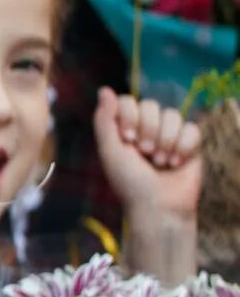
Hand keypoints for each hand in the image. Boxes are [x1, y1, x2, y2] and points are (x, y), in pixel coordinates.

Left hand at [94, 89, 201, 224]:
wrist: (158, 207)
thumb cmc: (130, 183)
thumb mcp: (110, 152)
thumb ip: (105, 121)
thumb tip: (104, 89)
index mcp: (125, 129)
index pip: (129, 101)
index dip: (129, 115)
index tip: (127, 139)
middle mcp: (147, 129)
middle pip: (151, 105)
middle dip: (148, 130)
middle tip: (145, 153)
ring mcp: (170, 135)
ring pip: (173, 115)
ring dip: (165, 140)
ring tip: (161, 162)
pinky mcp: (190, 144)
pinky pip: (192, 128)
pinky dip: (184, 146)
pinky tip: (177, 162)